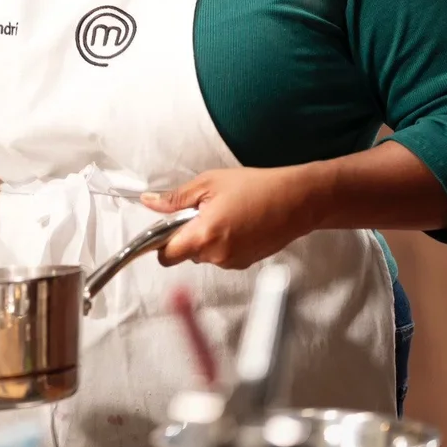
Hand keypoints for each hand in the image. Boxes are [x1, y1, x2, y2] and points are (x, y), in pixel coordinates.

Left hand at [142, 166, 319, 269]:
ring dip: (207, 238)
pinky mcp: (246, 263)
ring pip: (205, 255)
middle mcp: (217, 255)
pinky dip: (223, 242)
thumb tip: (150, 202)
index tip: (164, 229)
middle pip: (185, 254)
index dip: (161, 243)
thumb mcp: (208, 183)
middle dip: (188, 235)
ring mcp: (233, 262)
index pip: (166, 256)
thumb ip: (175, 198)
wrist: (297, 200)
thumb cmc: (256, 187)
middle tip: (203, 210)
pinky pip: (222, 256)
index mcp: (204, 236)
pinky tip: (238, 223)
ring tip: (226, 214)